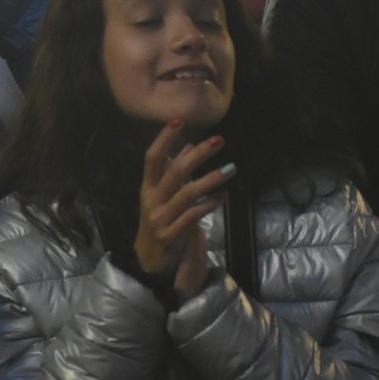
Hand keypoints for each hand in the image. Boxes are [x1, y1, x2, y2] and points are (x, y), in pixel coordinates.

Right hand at [136, 120, 232, 287]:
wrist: (151, 258)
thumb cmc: (160, 220)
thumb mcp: (163, 195)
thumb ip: (174, 171)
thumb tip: (189, 144)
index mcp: (147, 187)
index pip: (152, 158)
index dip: (164, 139)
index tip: (179, 121)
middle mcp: (151, 200)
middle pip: (174, 172)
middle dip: (198, 155)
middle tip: (219, 141)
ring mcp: (160, 218)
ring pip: (187, 193)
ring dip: (211, 179)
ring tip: (231, 169)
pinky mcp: (171, 234)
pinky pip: (194, 215)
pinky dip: (210, 204)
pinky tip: (223, 196)